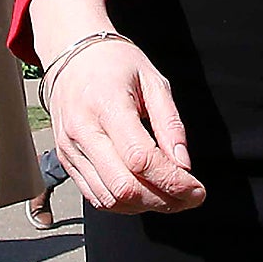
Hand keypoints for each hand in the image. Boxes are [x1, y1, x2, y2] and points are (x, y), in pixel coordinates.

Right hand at [47, 39, 205, 214]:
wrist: (71, 54)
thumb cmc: (115, 64)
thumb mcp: (153, 80)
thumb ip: (170, 124)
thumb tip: (183, 165)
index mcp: (107, 105)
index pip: (140, 160)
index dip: (173, 181)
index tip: (197, 189)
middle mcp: (83, 130)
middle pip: (124, 187)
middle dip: (163, 201)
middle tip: (189, 198)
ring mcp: (70, 148)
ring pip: (109, 199)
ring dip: (145, 206)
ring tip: (169, 197)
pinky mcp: (65, 160)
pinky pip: (95, 196)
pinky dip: (123, 203)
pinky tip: (143, 193)